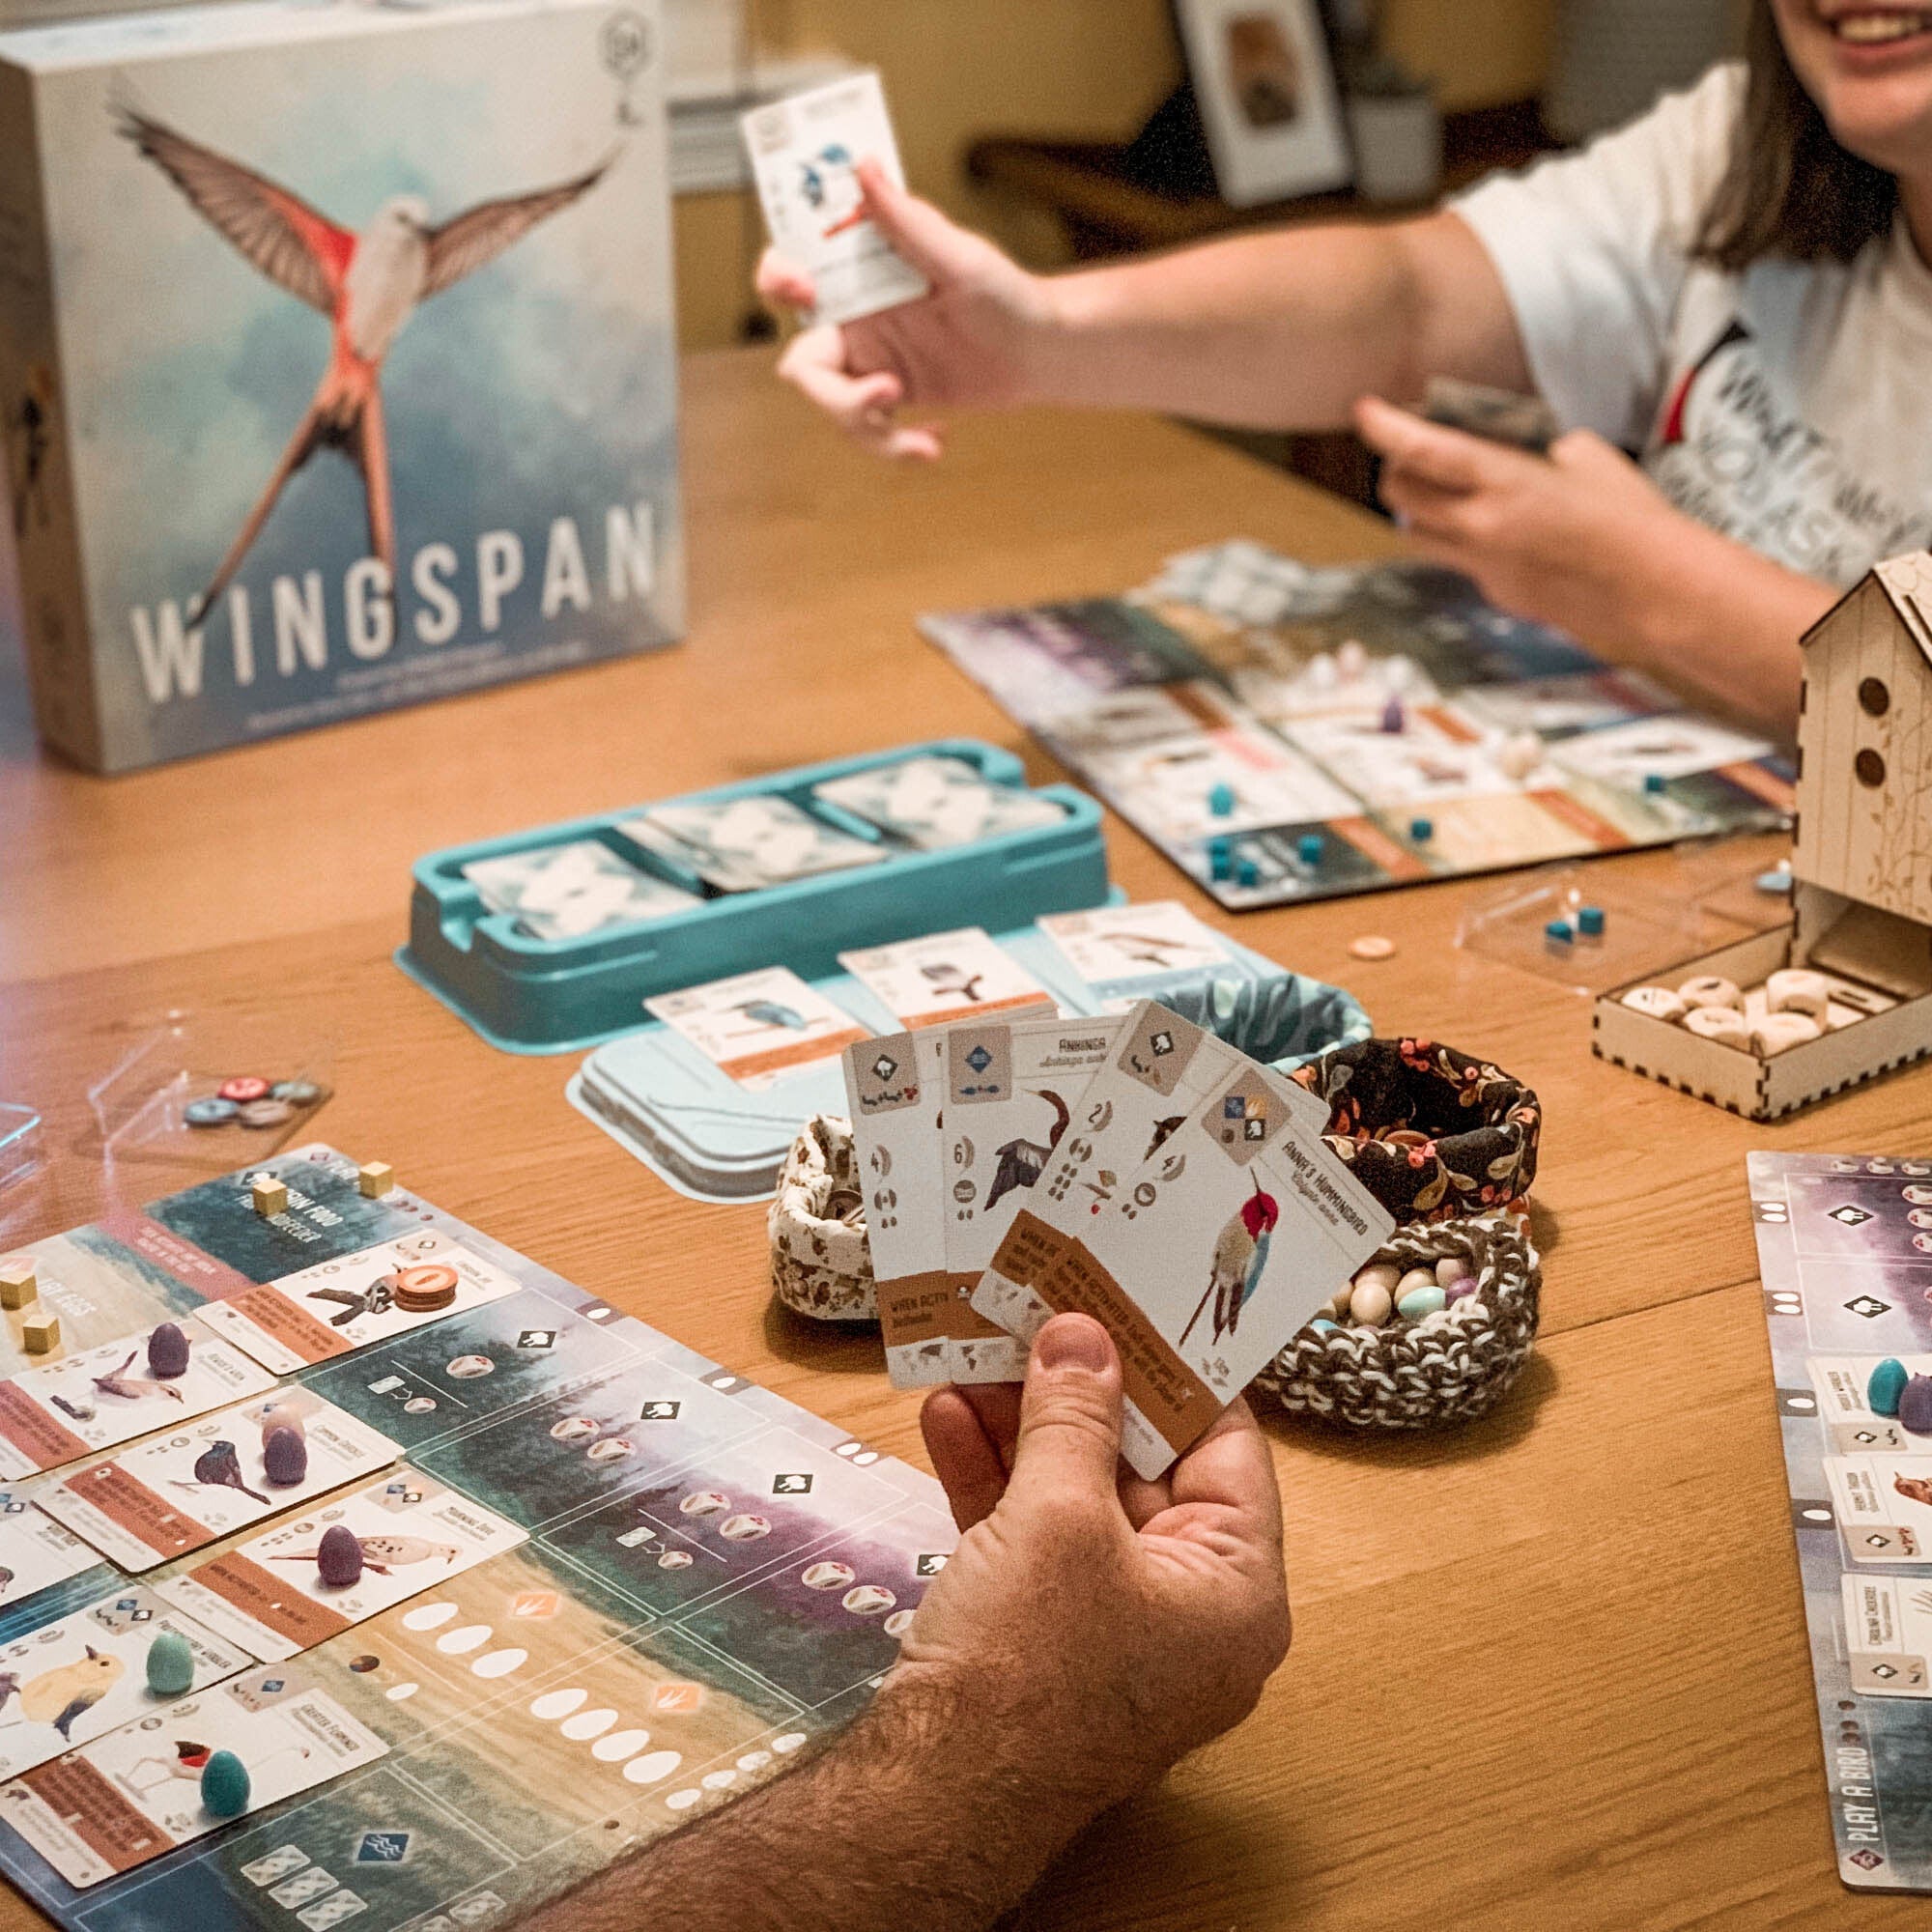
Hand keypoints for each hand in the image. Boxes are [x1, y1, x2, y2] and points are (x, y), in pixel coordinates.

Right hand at [756, 159, 1054, 459]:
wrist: (1040, 352)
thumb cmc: (1006, 293)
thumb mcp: (958, 255)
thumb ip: (906, 220)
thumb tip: (864, 165)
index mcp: (859, 275)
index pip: (789, 272)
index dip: (777, 278)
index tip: (805, 289)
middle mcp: (853, 318)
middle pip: (802, 362)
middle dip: (829, 394)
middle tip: (886, 393)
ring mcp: (868, 362)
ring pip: (831, 407)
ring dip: (870, 431)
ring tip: (926, 438)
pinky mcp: (889, 399)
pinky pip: (866, 432)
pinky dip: (894, 447)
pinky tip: (934, 442)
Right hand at [902, 1314, 1290, 1811]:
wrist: (932, 1795)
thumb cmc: (1027, 1663)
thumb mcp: (1057, 1515)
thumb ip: (1074, 1413)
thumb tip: (1083, 1335)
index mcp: (1236, 1591)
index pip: (1227, 1448)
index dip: (1175, 1371)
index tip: (1134, 1303)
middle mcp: (1189, 1611)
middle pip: (1144, 1467)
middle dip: (1080, 1391)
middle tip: (1043, 1313)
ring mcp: (1115, 1628)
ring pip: (1078, 1499)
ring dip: (1022, 1427)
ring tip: (977, 1350)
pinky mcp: (1047, 1640)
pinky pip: (1033, 1541)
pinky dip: (994, 1482)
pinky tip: (946, 1418)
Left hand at [1354, 393, 1704, 662]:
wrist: (1652, 590)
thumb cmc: (1631, 519)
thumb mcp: (1588, 458)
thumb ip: (1540, 450)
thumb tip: (1525, 452)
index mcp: (1505, 482)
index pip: (1425, 451)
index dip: (1387, 429)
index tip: (1365, 412)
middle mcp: (1481, 526)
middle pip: (1400, 495)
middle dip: (1396, 469)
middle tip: (1410, 453)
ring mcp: (1482, 565)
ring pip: (1417, 533)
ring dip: (1419, 509)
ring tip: (1443, 491)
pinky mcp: (1494, 593)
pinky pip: (1458, 561)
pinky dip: (1462, 541)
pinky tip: (1497, 532)